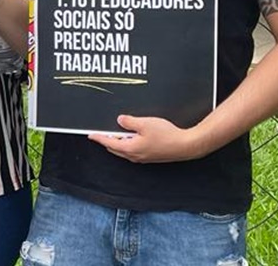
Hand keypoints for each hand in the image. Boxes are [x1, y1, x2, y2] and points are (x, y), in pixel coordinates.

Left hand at [88, 115, 206, 163]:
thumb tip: (120, 120)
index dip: (99, 137)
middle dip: (108, 139)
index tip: (91, 135)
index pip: (109, 142)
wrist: (186, 146)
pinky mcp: (150, 157)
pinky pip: (133, 151)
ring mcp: (142, 158)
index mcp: (130, 148)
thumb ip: (130, 122)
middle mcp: (135, 156)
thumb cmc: (167, 135)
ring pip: (124, 150)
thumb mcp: (145, 123)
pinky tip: (134, 136)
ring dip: (119, 142)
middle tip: (104, 131)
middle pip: (115, 148)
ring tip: (119, 131)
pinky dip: (128, 144)